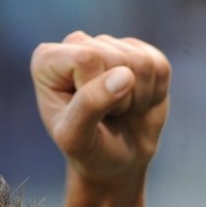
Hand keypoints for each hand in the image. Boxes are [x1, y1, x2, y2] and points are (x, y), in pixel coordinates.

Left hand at [31, 32, 170, 180]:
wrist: (116, 161)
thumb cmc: (88, 150)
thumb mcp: (76, 138)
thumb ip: (89, 106)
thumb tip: (124, 75)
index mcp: (46, 61)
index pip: (86, 58)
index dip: (95, 92)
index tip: (85, 113)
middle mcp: (76, 44)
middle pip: (115, 58)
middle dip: (118, 97)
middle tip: (105, 115)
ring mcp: (110, 45)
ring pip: (140, 62)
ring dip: (137, 97)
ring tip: (119, 110)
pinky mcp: (141, 51)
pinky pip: (159, 66)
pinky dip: (154, 94)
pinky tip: (137, 103)